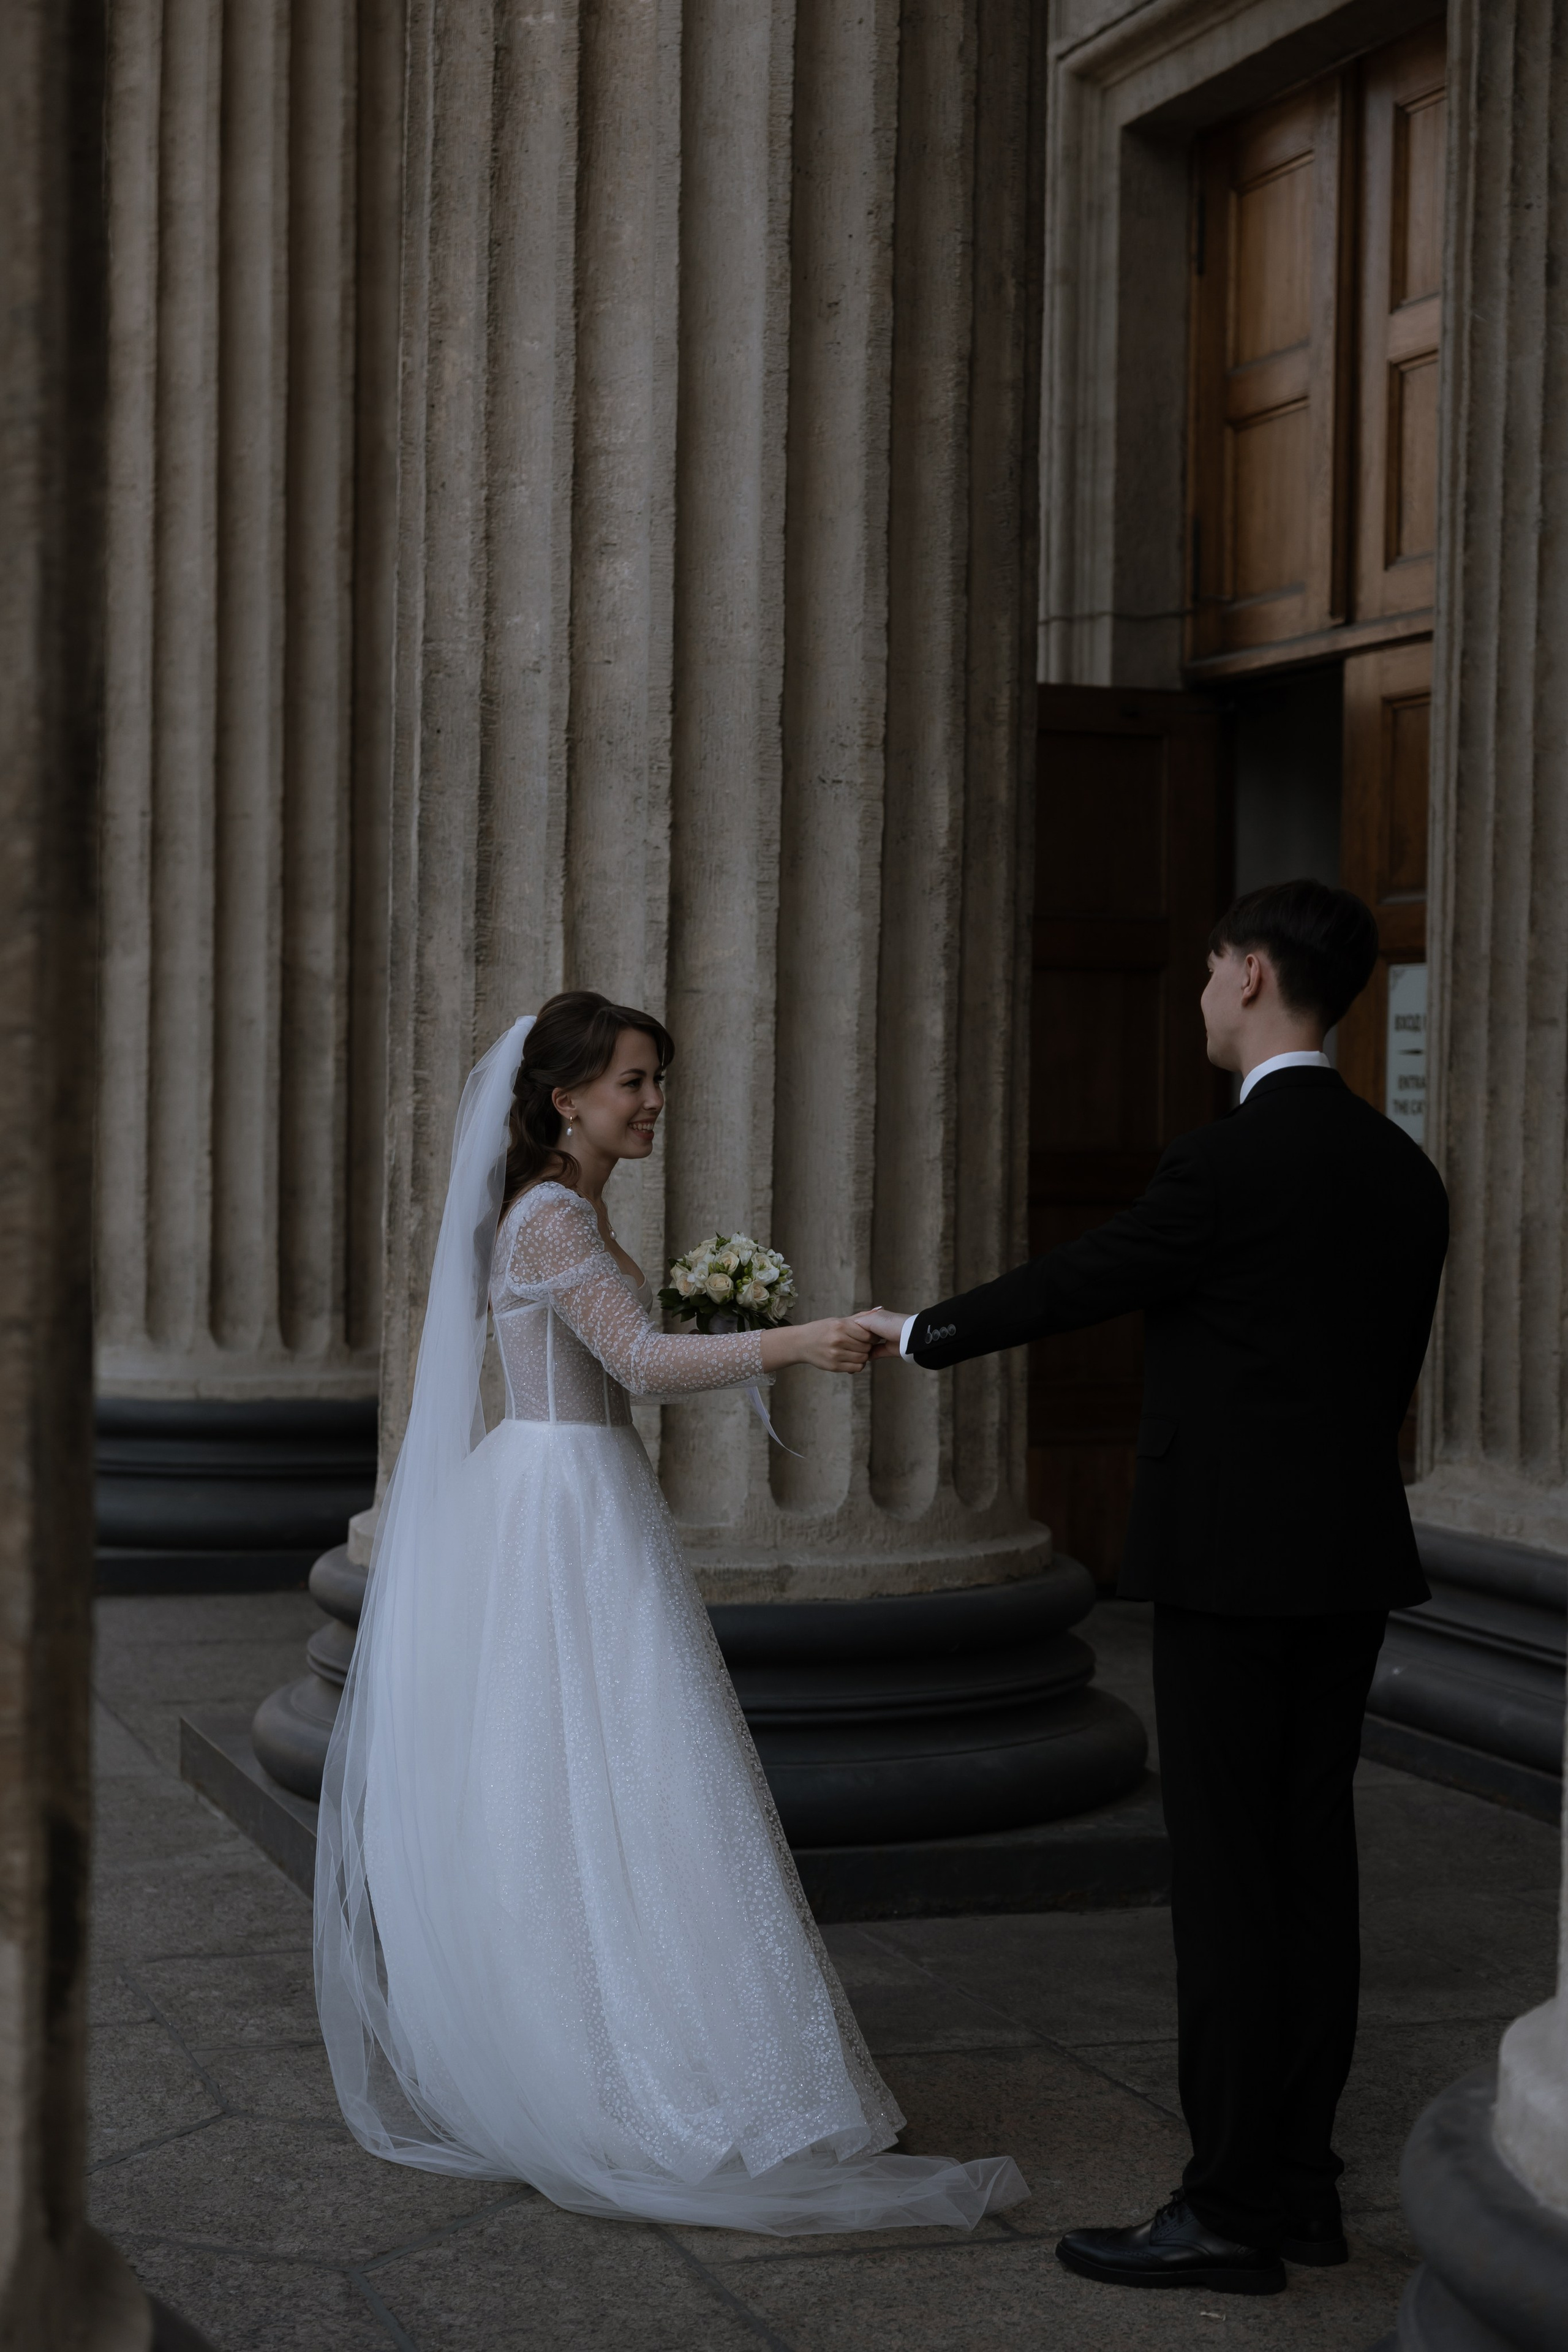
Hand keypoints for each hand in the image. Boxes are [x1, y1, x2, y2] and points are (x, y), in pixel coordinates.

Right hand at [760, 1317, 874, 1374]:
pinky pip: (856, 1368)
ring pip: (862, 1358)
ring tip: (857, 1351)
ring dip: (863, 1356)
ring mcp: (835, 1354)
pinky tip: (852, 1359)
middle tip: (864, 1345)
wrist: (801, 1343)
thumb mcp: (837, 1320)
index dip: (872, 1337)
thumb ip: (858, 1318)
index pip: (868, 1335)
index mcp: (840, 1326)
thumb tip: (878, 1310)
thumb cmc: (821, 1330)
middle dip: (868, 1347)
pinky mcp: (833, 1366)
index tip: (870, 1337)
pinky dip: (858, 1364)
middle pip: (866, 1347)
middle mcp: (838, 1340)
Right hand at [853, 1306, 908, 1360]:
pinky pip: (872, 1355)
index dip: (851, 1331)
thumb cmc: (891, 1324)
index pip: (855, 1326)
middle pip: (859, 1338)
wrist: (910, 1335)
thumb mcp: (871, 1319)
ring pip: (865, 1347)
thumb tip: (848, 1327)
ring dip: (860, 1351)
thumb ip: (858, 1321)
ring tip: (853, 1354)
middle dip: (855, 1342)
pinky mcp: (885, 1350)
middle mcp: (876, 1328)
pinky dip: (866, 1358)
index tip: (846, 1335)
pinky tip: (858, 1360)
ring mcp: (881, 1340)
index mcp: (872, 1318)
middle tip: (849, 1346)